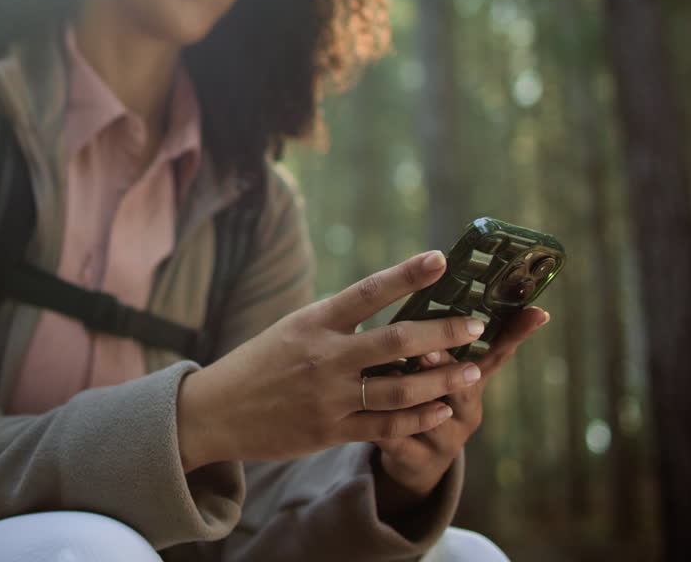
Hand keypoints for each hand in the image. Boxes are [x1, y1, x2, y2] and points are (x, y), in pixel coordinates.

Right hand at [176, 250, 490, 471]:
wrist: (215, 412)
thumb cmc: (259, 364)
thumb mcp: (291, 329)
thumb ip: (336, 322)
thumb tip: (386, 305)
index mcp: (313, 321)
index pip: (368, 291)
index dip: (407, 274)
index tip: (441, 259)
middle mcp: (323, 356)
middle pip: (397, 339)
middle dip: (444, 331)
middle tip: (475, 324)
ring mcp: (328, 396)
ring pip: (400, 388)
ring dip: (442, 378)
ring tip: (471, 370)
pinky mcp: (329, 431)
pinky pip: (385, 426)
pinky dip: (419, 418)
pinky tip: (441, 410)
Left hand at [373, 305, 550, 511]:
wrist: (413, 460)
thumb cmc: (426, 397)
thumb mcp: (441, 367)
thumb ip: (444, 330)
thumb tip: (446, 272)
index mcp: (474, 382)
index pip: (499, 353)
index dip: (516, 334)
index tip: (533, 312)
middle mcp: (466, 411)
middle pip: (464, 388)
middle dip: (446, 367)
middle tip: (428, 348)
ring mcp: (444, 439)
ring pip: (430, 417)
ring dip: (408, 395)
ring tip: (386, 374)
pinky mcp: (417, 462)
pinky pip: (398, 442)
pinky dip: (382, 425)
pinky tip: (365, 410)